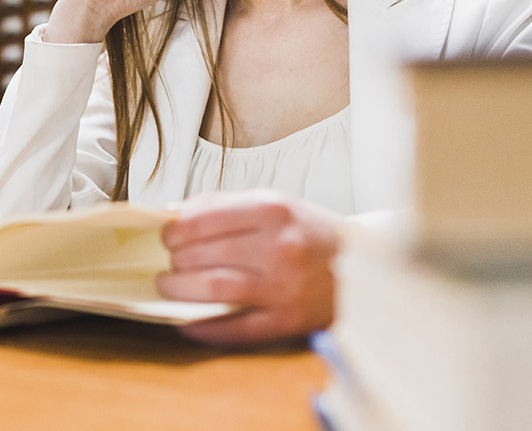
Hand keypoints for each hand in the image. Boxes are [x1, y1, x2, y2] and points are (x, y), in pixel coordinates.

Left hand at [156, 189, 342, 346]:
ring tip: (168, 286)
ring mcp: (285, 287)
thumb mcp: (273, 203)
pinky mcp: (288, 320)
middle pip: (204, 254)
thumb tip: (172, 214)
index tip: (165, 236)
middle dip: (174, 260)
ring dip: (180, 290)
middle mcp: (279, 247)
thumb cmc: (310, 233)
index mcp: (272, 210)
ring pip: (213, 288)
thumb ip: (222, 205)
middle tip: (167, 262)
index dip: (174, 230)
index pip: (202, 219)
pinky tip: (186, 321)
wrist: (366, 268)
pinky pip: (234, 328)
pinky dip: (203, 326)